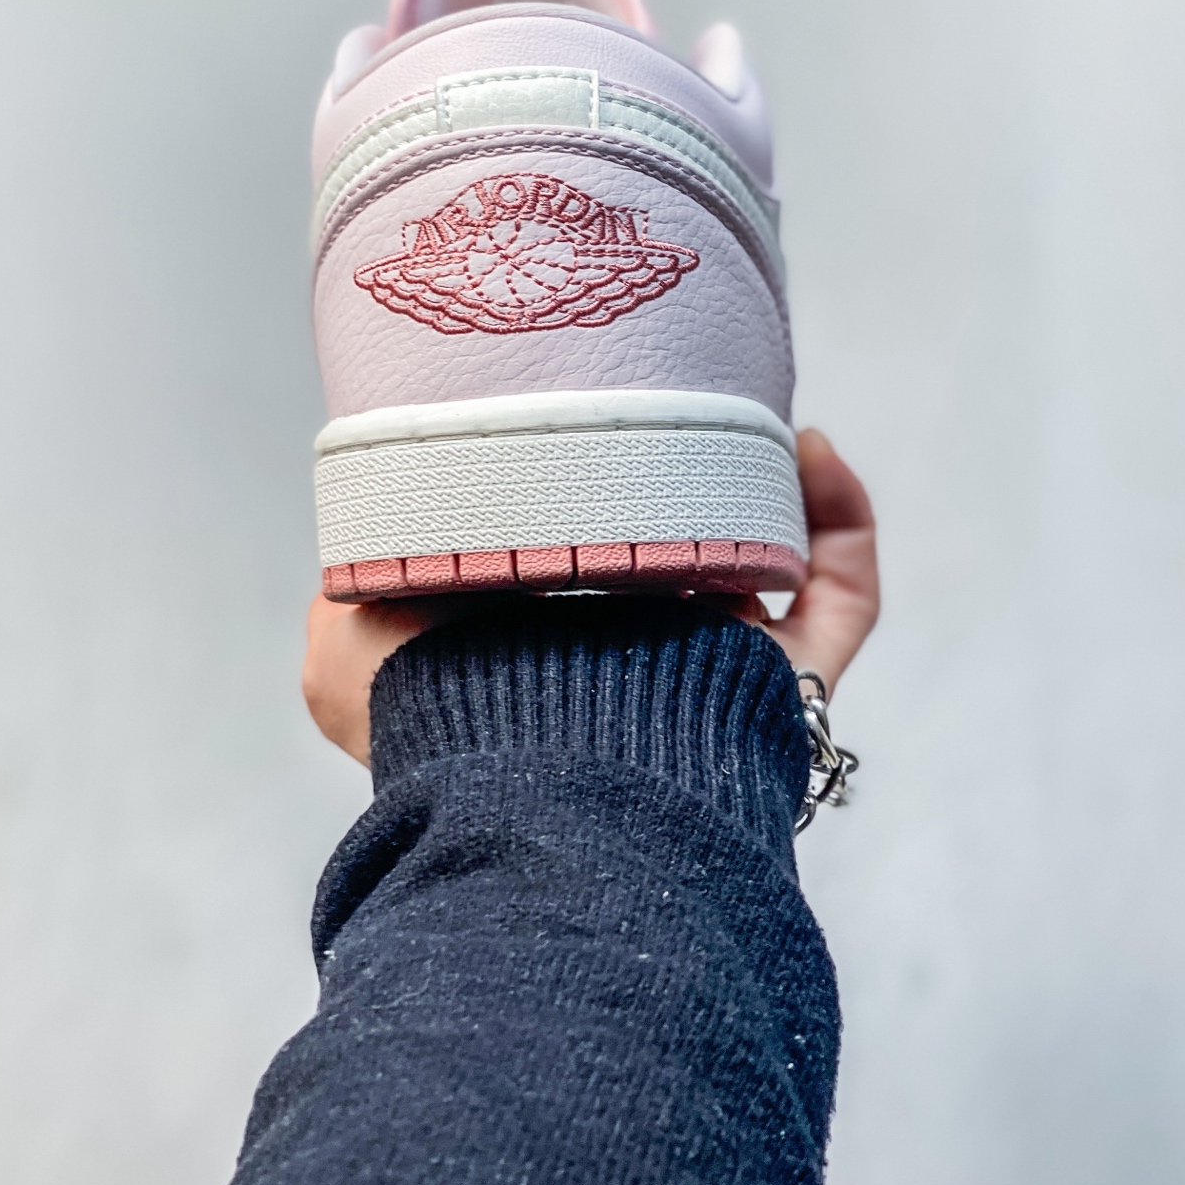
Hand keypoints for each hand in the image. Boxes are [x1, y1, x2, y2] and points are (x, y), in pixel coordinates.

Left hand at [302, 427, 878, 766]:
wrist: (530, 773)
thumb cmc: (438, 722)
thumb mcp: (342, 658)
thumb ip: (345, 596)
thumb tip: (357, 548)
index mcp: (545, 660)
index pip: (577, 575)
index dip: (585, 502)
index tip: (581, 431)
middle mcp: (637, 669)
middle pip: (689, 563)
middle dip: (689, 485)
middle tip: (677, 412)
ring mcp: (720, 676)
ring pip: (773, 571)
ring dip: (767, 487)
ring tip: (742, 412)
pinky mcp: (788, 681)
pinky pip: (842, 599)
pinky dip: (842, 521)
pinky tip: (809, 448)